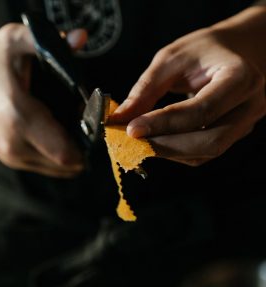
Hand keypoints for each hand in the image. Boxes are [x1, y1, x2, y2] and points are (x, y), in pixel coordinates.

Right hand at [0, 24, 87, 176]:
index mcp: (19, 117)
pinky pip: (45, 166)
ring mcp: (12, 156)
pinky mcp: (10, 159)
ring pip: (57, 169)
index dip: (88, 145)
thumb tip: (82, 37)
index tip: (95, 128)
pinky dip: (59, 157)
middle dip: (84, 149)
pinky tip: (61, 138)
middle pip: (66, 165)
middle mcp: (15, 144)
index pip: (65, 152)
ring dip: (73, 154)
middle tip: (88, 129)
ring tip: (75, 132)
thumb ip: (49, 40)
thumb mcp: (13, 42)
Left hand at [111, 7, 265, 165]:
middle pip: (209, 141)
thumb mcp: (172, 58)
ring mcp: (243, 124)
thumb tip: (120, 117)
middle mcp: (249, 106)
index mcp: (240, 78)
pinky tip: (155, 142)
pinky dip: (175, 152)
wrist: (237, 53)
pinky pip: (202, 153)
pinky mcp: (232, 135)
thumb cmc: (205, 51)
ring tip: (139, 142)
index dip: (163, 123)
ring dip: (168, 152)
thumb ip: (147, 88)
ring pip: (205, 152)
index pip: (201, 111)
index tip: (131, 129)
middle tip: (132, 142)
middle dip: (165, 146)